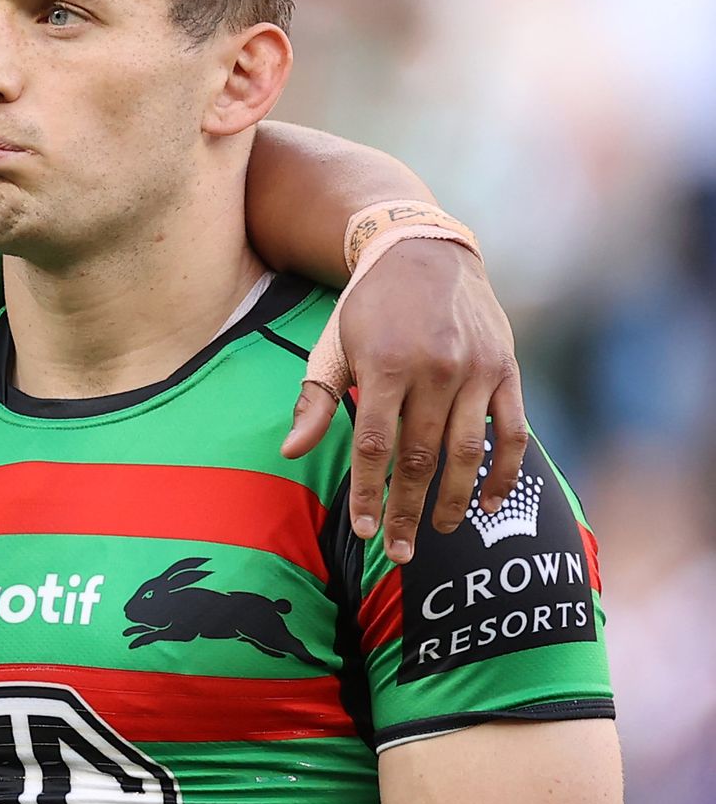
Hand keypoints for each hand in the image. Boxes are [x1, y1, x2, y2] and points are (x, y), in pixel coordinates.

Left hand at [283, 238, 524, 563]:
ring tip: (439, 531)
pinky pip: (512, 430)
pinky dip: (504, 469)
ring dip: (454, 498)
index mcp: (384, 366)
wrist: (424, 252)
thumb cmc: (368, 308)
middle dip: (409, 510)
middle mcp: (434, 369)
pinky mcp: (506, 369)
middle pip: (420, 457)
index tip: (366, 530)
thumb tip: (291, 453)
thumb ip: (315, 401)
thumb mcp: (331, 346)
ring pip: (468, 450)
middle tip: (401, 552)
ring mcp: (476, 370)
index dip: (369, 492)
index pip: (374, 445)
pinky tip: (490, 501)